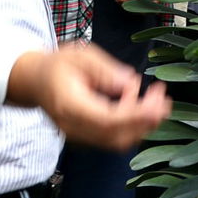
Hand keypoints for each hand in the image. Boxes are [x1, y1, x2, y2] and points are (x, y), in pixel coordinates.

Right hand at [5, 42, 170, 150]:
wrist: (34, 81)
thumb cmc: (59, 65)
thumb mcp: (81, 56)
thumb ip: (105, 70)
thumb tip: (129, 82)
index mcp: (70, 106)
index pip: (107, 120)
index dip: (137, 115)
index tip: (158, 102)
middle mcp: (73, 127)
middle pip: (116, 136)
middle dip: (146, 120)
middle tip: (163, 97)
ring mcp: (78, 136)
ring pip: (117, 141)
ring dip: (142, 124)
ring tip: (154, 97)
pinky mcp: (85, 137)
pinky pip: (112, 138)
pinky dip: (132, 125)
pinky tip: (138, 102)